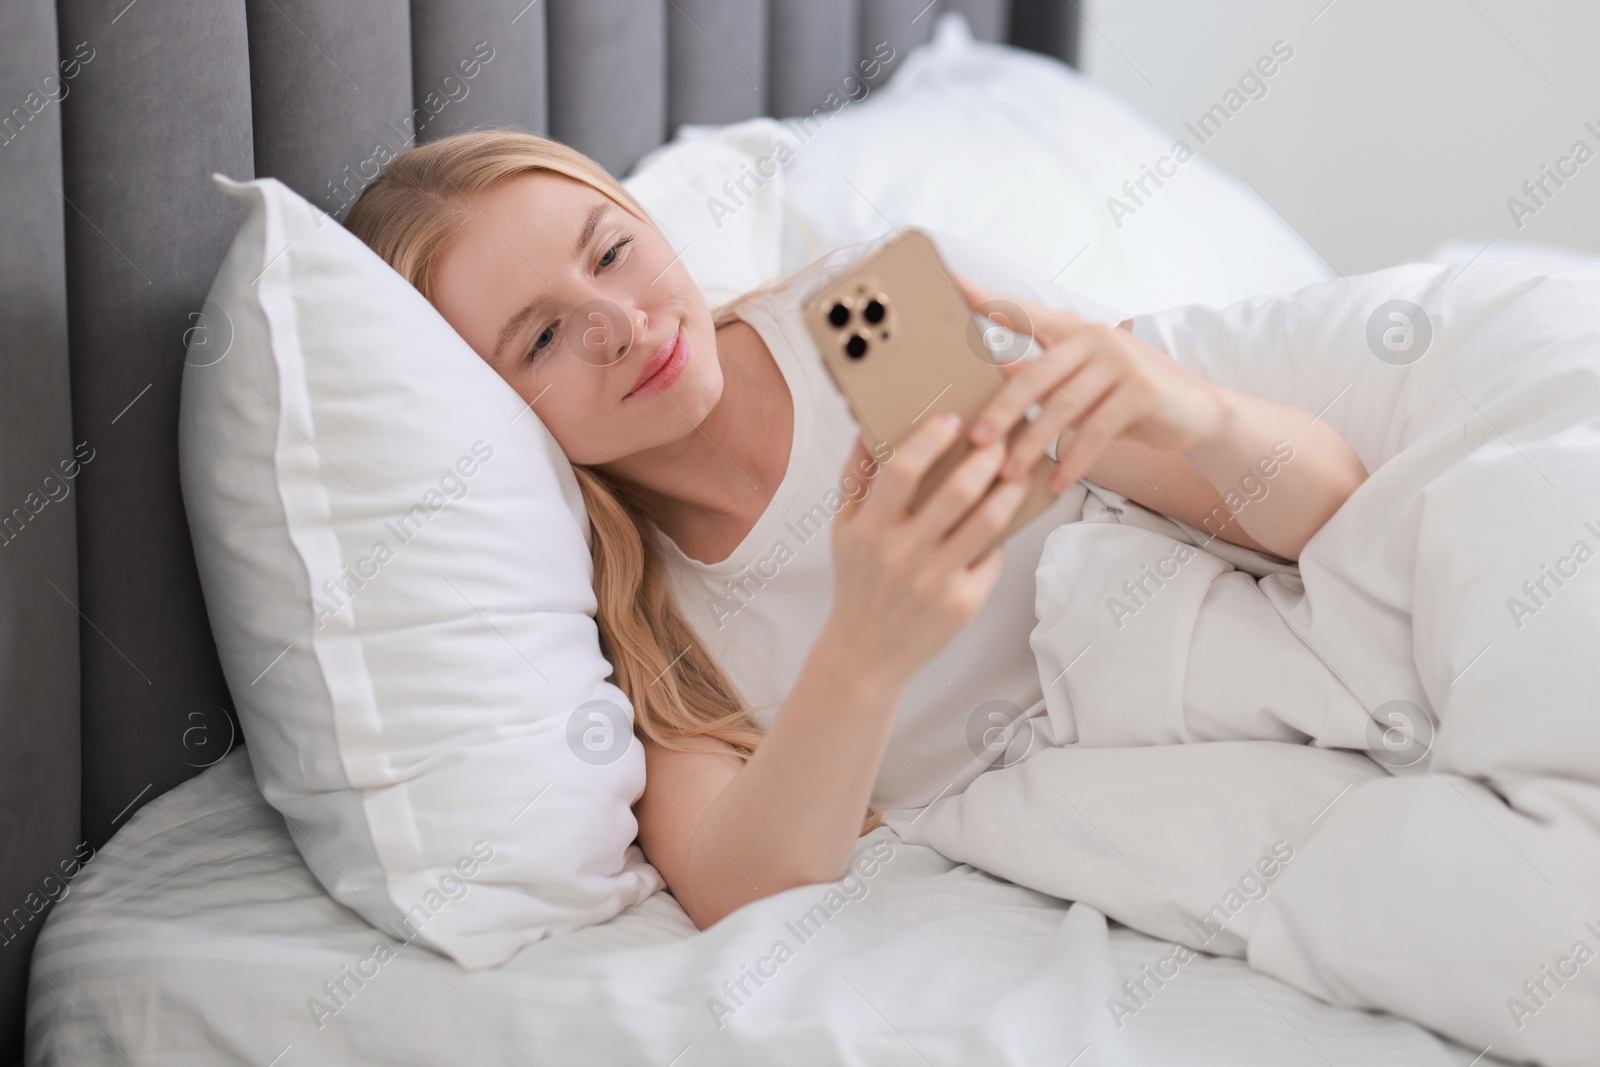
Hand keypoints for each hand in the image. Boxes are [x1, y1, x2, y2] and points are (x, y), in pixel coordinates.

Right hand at [826, 415, 1029, 682]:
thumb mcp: (843, 529)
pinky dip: (1003, 530)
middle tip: (1002, 439)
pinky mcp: (962, 603)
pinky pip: (993, 555)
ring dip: (1010, 488)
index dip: (931, 439)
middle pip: (957, 491)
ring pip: (988, 521)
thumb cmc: (858, 579)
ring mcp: (934, 581)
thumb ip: (856, 477)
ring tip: (1017, 470)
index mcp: (868, 530)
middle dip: (987, 456)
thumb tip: (869, 426)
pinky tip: (1007, 513)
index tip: (953, 420)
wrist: (866, 652)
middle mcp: (901, 555)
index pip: (901, 471)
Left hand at [954, 274, 1227, 491]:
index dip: (988, 299)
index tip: (952, 284)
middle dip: (1003, 409)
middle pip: (1037, 373)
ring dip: (1034, 444)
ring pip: (1064, 407)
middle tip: (976, 439)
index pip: (1023, 313)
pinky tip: (1056, 483)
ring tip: (1009, 473)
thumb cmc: (1125, 398)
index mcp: (1073, 330)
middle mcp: (1095, 337)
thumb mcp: (1082, 384)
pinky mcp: (1142, 391)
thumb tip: (999, 372)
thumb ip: (1045, 377)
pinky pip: (1096, 431)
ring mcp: (1120, 361)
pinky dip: (1073, 461)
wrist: (1195, 411)